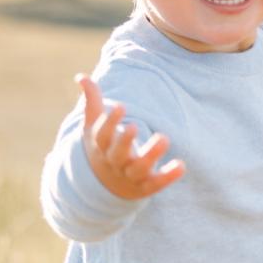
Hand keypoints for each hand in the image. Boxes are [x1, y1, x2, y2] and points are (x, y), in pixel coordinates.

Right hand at [75, 74, 186, 198]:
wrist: (106, 185)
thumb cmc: (103, 147)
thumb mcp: (93, 126)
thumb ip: (92, 101)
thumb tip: (82, 77)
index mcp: (102, 147)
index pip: (102, 135)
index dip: (109, 122)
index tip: (120, 106)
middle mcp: (114, 163)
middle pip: (117, 154)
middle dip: (124, 141)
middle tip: (134, 126)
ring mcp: (130, 176)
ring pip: (138, 169)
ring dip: (151, 156)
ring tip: (164, 138)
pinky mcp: (145, 186)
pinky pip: (156, 183)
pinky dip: (168, 177)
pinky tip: (181, 166)